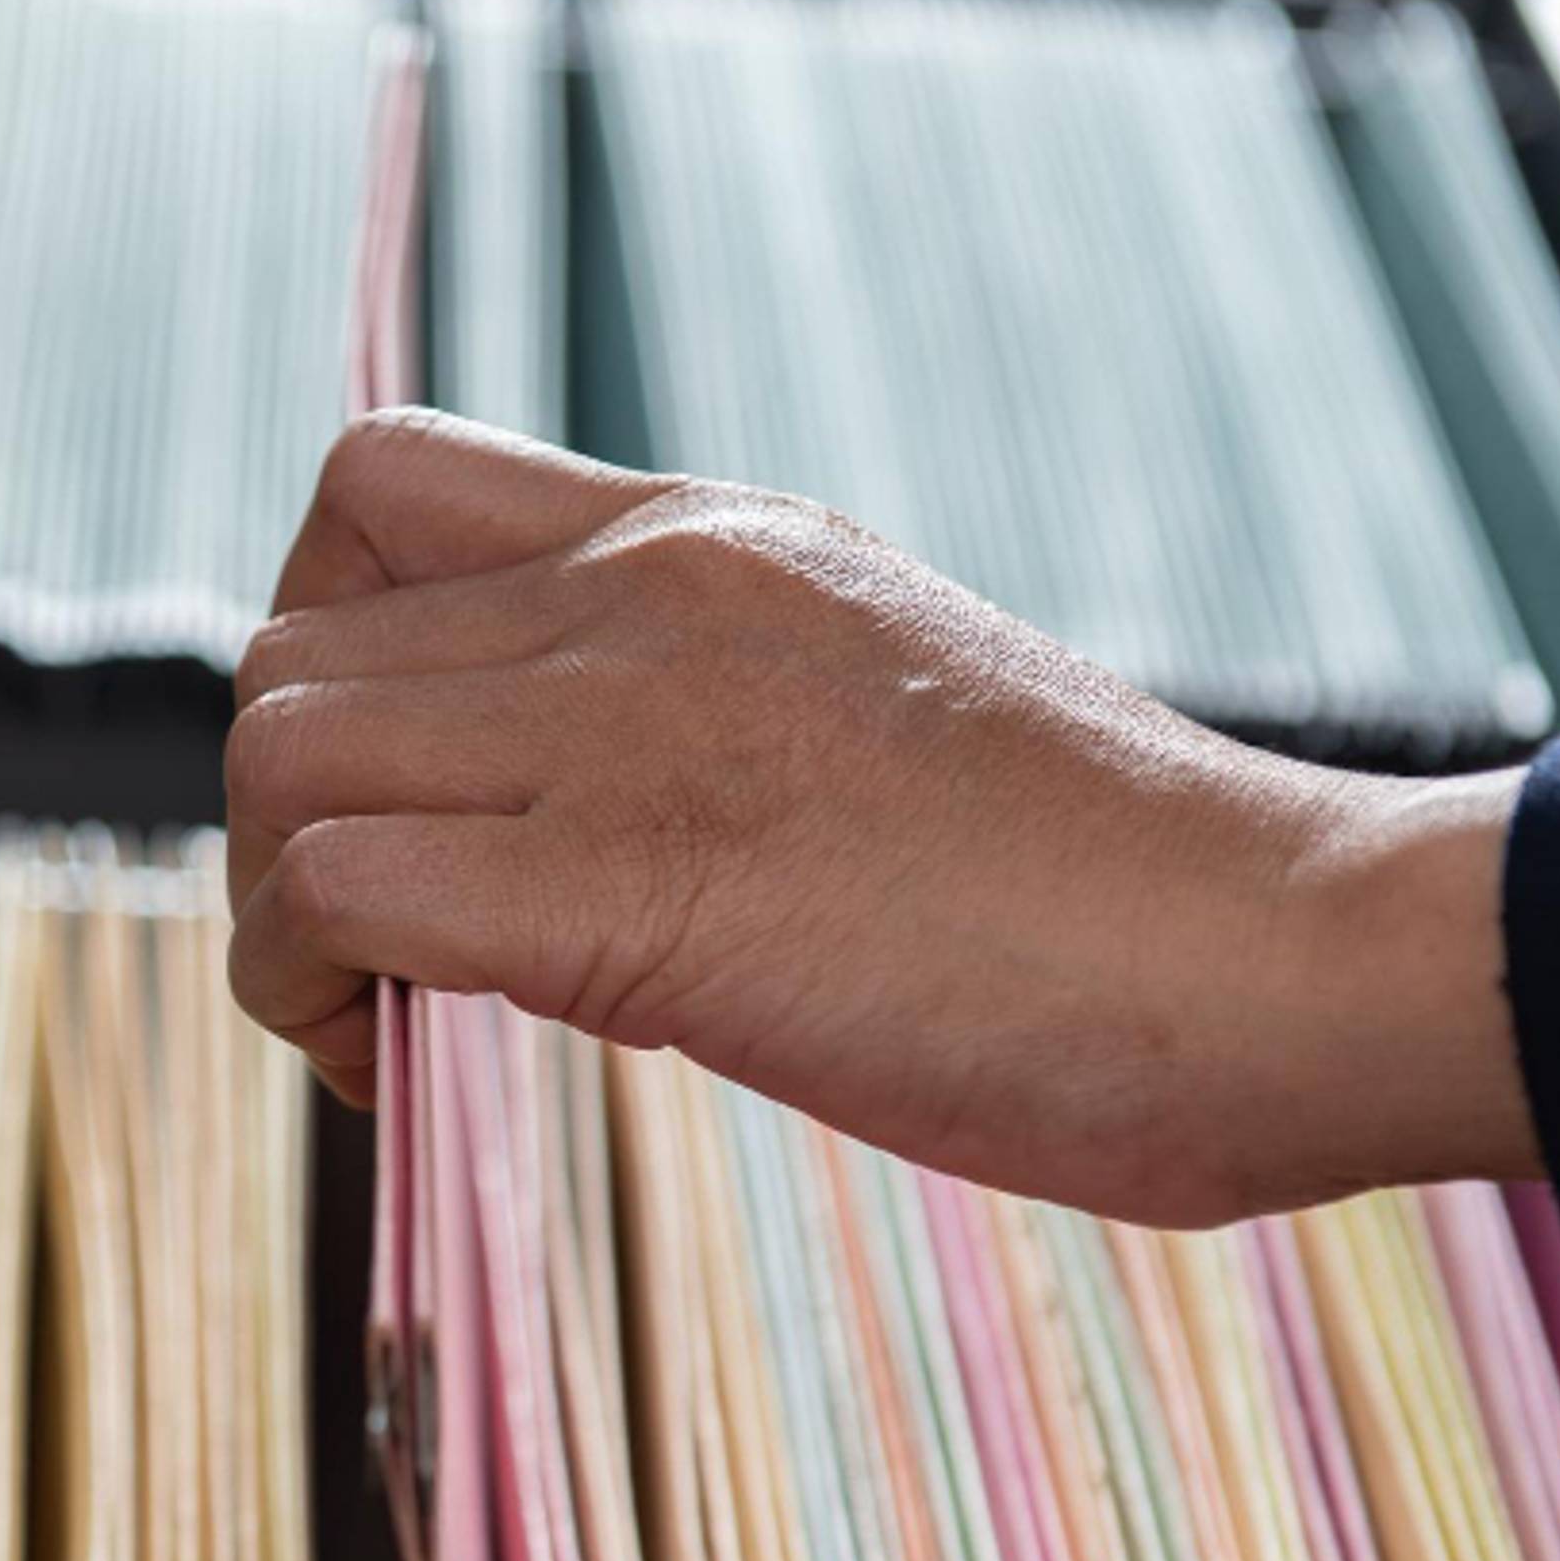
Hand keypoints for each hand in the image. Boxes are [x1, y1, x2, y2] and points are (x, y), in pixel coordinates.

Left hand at [224, 410, 1540, 1227]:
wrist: (1287, 952)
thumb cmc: (1123, 894)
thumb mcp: (882, 721)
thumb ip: (718, 722)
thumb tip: (585, 839)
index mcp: (709, 539)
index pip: (376, 483)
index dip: (323, 640)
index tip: (398, 792)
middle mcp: (646, 594)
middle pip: (286, 644)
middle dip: (280, 819)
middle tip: (380, 957)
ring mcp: (634, 729)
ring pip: (272, 760)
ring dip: (274, 916)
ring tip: (386, 1026)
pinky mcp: (635, 890)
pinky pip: (334, 893)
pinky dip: (312, 997)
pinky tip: (403, 1076)